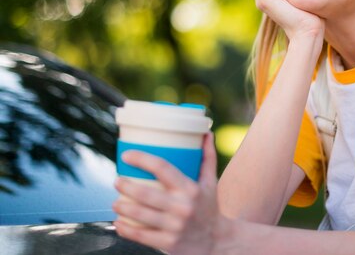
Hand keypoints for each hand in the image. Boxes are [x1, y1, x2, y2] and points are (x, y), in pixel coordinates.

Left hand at [113, 134, 226, 254]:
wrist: (217, 241)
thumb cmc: (209, 207)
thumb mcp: (211, 182)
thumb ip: (207, 157)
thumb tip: (206, 132)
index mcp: (191, 189)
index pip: (163, 168)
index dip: (142, 159)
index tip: (127, 155)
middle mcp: (182, 207)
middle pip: (145, 194)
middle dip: (125, 186)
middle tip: (117, 181)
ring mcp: (174, 227)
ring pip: (139, 214)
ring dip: (122, 206)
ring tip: (115, 202)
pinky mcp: (168, 243)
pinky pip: (140, 235)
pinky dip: (125, 229)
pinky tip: (119, 223)